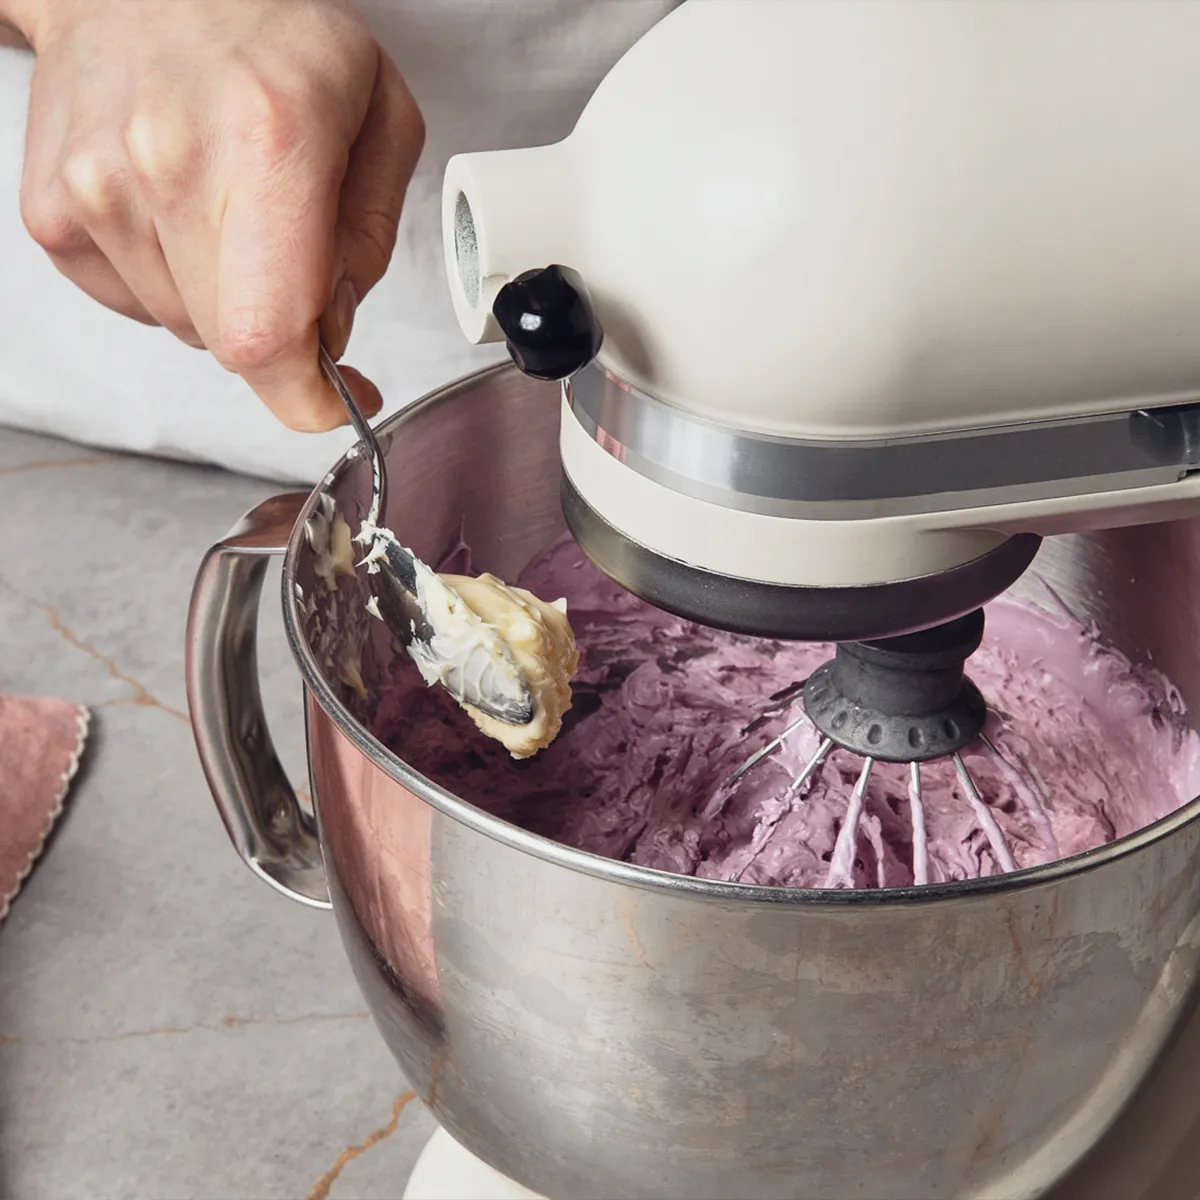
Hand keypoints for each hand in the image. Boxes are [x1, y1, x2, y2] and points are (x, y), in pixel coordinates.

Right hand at [13, 0, 423, 430]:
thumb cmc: (270, 34)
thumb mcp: (378, 112)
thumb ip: (372, 237)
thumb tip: (330, 331)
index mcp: (269, 140)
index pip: (268, 333)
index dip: (303, 395)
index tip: (332, 399)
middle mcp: (168, 165)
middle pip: (230, 345)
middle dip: (277, 335)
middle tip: (293, 267)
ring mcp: (96, 190)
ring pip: (185, 329)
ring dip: (222, 302)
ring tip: (228, 210)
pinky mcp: (51, 212)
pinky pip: (134, 306)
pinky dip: (171, 283)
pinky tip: (180, 213)